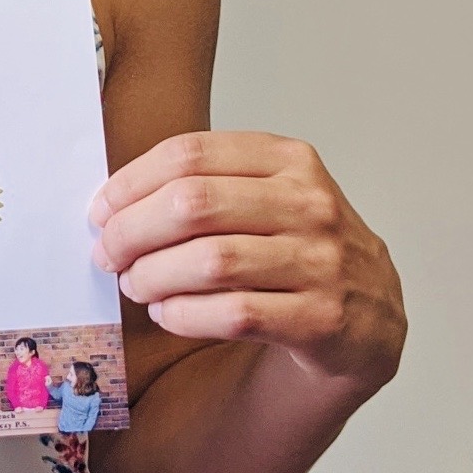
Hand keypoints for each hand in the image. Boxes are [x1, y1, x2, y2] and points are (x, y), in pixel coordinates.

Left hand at [90, 132, 404, 391]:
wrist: (371, 316)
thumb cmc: (296, 244)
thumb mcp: (265, 193)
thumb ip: (203, 184)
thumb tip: (111, 202)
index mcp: (287, 158)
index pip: (190, 153)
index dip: (132, 181)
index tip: (101, 208)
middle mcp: (309, 203)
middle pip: (193, 204)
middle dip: (133, 230)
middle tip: (108, 253)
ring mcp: (322, 261)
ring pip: (210, 261)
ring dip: (154, 275)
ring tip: (134, 284)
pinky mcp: (324, 318)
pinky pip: (235, 314)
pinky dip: (187, 314)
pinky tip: (167, 313)